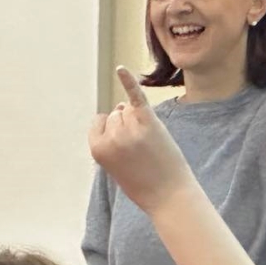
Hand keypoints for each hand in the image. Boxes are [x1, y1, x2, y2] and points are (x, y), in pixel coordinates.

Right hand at [88, 67, 198, 214]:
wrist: (168, 195)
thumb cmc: (142, 184)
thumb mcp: (114, 167)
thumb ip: (108, 141)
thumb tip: (117, 109)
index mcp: (97, 149)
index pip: (99, 123)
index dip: (112, 131)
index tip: (123, 147)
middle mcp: (111, 136)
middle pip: (115, 114)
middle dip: (126, 125)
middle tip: (140, 149)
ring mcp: (130, 128)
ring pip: (127, 108)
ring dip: (137, 118)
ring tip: (149, 142)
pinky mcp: (149, 122)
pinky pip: (135, 96)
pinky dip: (128, 82)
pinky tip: (121, 70)